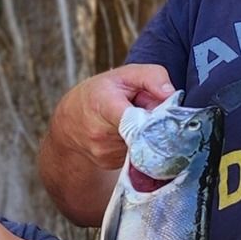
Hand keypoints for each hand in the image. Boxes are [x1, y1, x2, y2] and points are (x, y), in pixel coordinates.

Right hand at [59, 63, 175, 167]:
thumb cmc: (99, 94)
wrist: (68, 124)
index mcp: (103, 105)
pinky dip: (139, 145)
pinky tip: (128, 135)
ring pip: (143, 144)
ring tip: (134, 122)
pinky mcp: (110, 164)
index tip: (164, 113)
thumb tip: (172, 95)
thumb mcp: (123, 75)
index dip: (154, 117)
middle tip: (149, 111)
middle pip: (145, 132)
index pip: (132, 118)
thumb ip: (152, 77)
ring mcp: (105, 152)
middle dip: (155, 123)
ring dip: (147, 134)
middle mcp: (100, 133)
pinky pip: (136, 155)